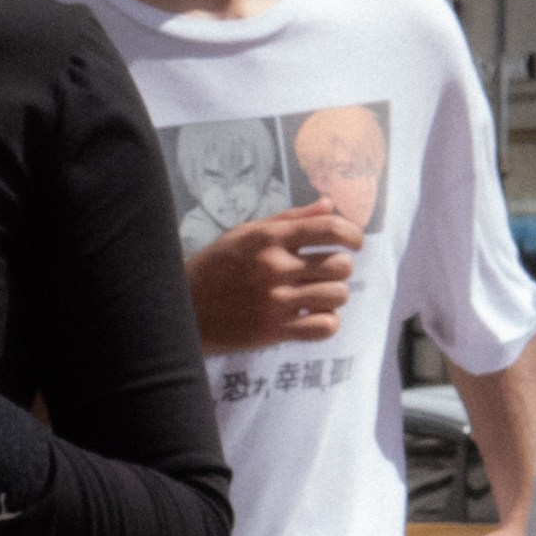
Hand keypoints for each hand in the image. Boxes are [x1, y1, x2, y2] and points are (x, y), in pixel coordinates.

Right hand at [185, 208, 359, 352]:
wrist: (181, 309)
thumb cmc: (215, 268)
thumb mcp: (245, 233)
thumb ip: (289, 219)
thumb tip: (328, 204)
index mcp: (268, 238)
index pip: (329, 228)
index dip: (353, 235)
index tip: (354, 242)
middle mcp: (275, 267)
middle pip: (340, 265)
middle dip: (341, 268)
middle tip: (326, 273)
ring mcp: (276, 301)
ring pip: (337, 296)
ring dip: (334, 296)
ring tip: (318, 295)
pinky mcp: (274, 330)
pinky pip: (325, 326)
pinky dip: (327, 322)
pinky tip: (313, 317)